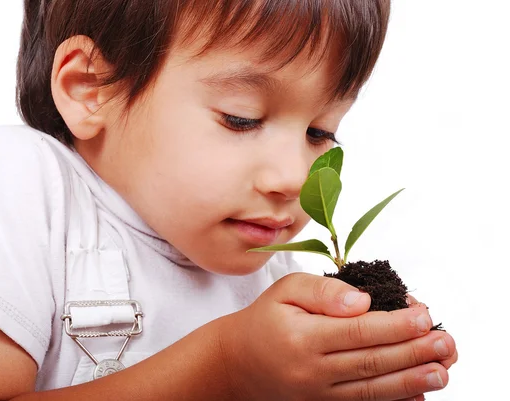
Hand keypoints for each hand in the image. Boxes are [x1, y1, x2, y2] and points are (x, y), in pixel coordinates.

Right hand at [218, 273, 456, 400]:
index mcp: (303, 336)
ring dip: (411, 380)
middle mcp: (313, 370)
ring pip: (372, 388)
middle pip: (371, 361)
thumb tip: (361, 300)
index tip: (423, 315)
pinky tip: (417, 393)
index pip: (357, 331)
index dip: (394, 325)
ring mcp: (318, 393)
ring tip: (442, 370)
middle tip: (445, 342)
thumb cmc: (265, 320)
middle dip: (413, 351)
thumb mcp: (285, 290)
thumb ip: (323, 290)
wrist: (238, 362)